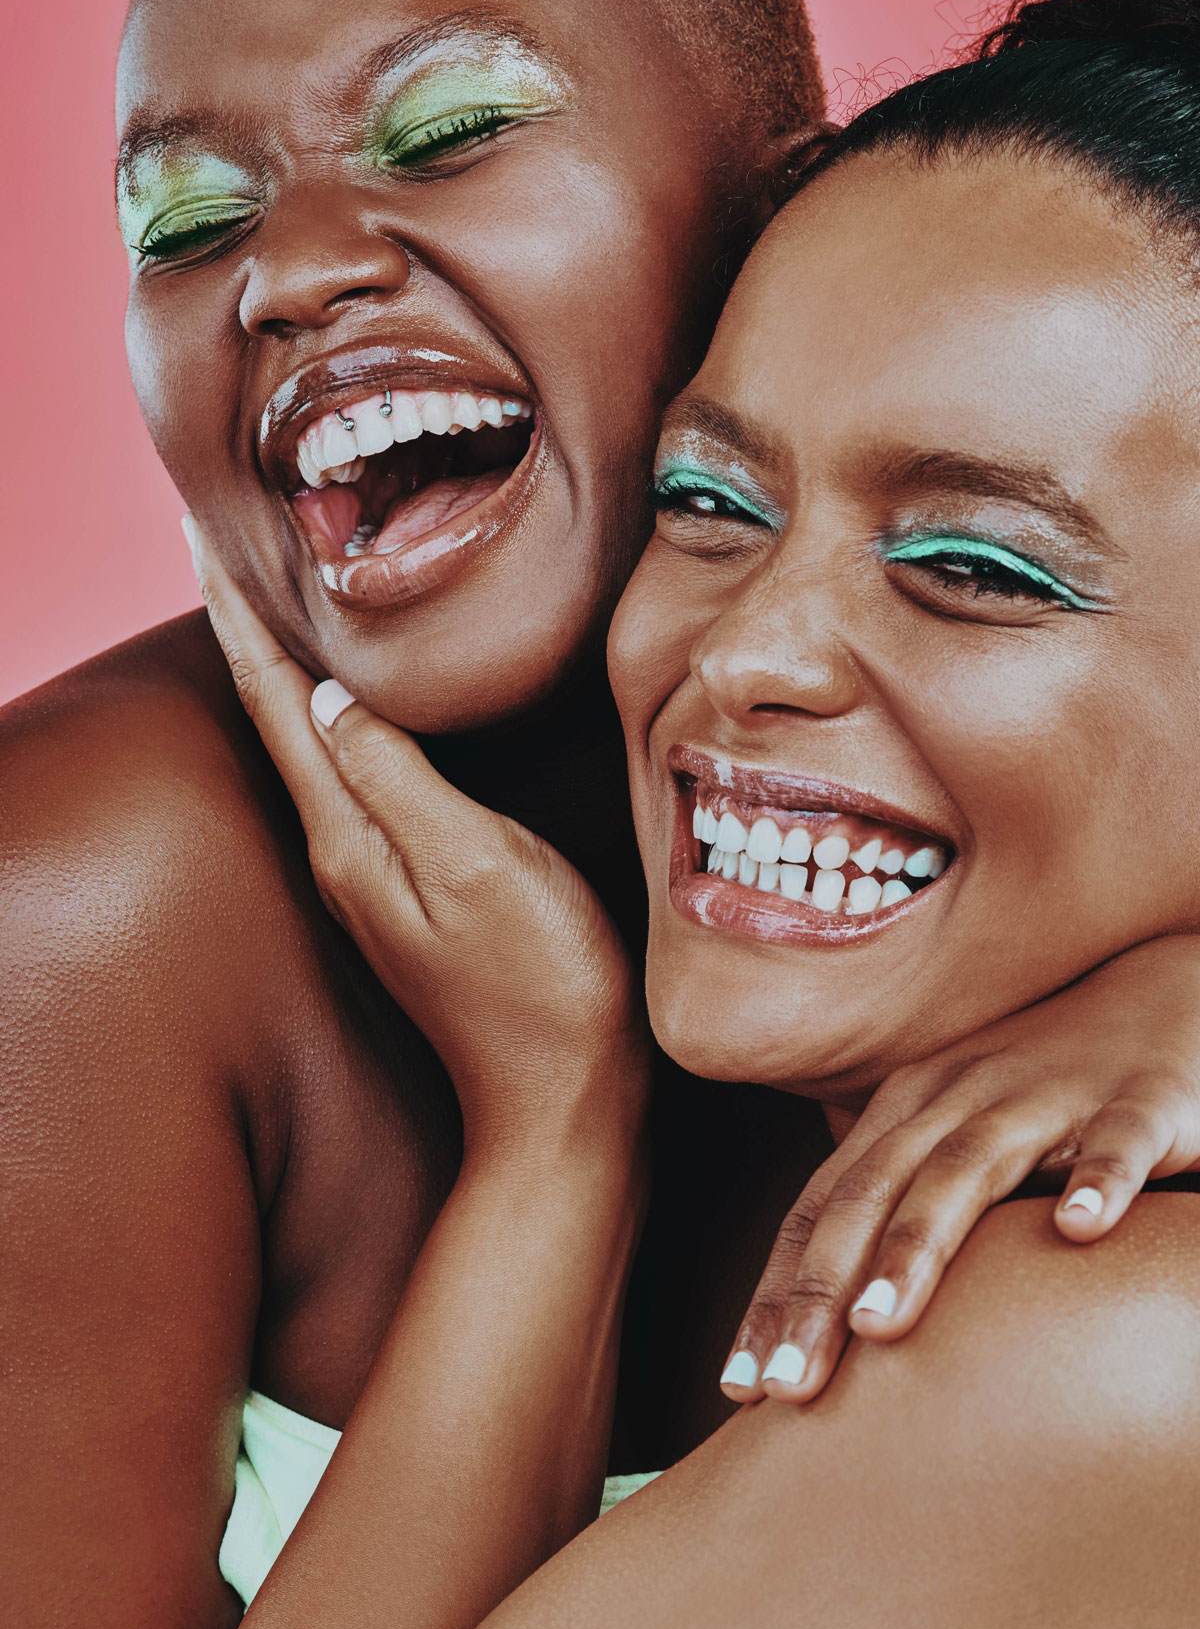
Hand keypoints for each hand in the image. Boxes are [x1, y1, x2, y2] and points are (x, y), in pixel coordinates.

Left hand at [185, 520, 647, 1149]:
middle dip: (249, 622)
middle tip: (229, 535)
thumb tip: (331, 693)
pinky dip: (341, 713)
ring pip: (313, 742)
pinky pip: (357, 774)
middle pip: (276, 714)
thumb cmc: (541, 983)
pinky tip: (358, 696)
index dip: (240, 610)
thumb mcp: (477, 865)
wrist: (565, 1100)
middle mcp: (343, 851)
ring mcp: (376, 873)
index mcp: (348, 836)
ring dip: (288, 663)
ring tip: (277, 593)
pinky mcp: (414, 886)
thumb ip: (400, 777)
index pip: (273, 699)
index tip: (205, 528)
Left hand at [723, 933, 1199, 1403]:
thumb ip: (911, 1203)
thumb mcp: (975, 1139)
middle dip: (820, 1289)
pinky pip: (1119, 1143)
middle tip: (782, 1388)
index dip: (777, 1291)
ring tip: (879, 1326)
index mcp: (915, 1109)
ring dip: (920, 1243)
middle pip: (875, 1193)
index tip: (736, 1387)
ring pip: (972, 1167)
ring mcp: (1053, 1092)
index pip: (826, 1207)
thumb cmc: (1070, 1092)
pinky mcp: (1145, 1098)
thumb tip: (839, 1314)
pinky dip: (1099, 1182)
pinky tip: (1080, 1230)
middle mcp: (966, 1095)